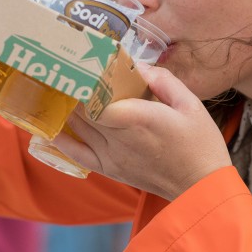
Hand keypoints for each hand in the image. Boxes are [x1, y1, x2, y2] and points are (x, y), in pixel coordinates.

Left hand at [53, 63, 231, 200]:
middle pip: (82, 111)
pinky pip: (77, 154)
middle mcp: (120, 138)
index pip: (97, 100)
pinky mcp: (110, 169)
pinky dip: (61, 140)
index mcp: (140, 119)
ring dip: (65, 109)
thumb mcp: (191, 104)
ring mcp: (112, 156)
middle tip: (62, 70)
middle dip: (71, 90)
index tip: (78, 63)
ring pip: (77, 128)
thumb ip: (163, 80)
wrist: (200, 188)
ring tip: (56, 89)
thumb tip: (138, 66)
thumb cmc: (200, 144)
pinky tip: (50, 127)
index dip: (83, 83)